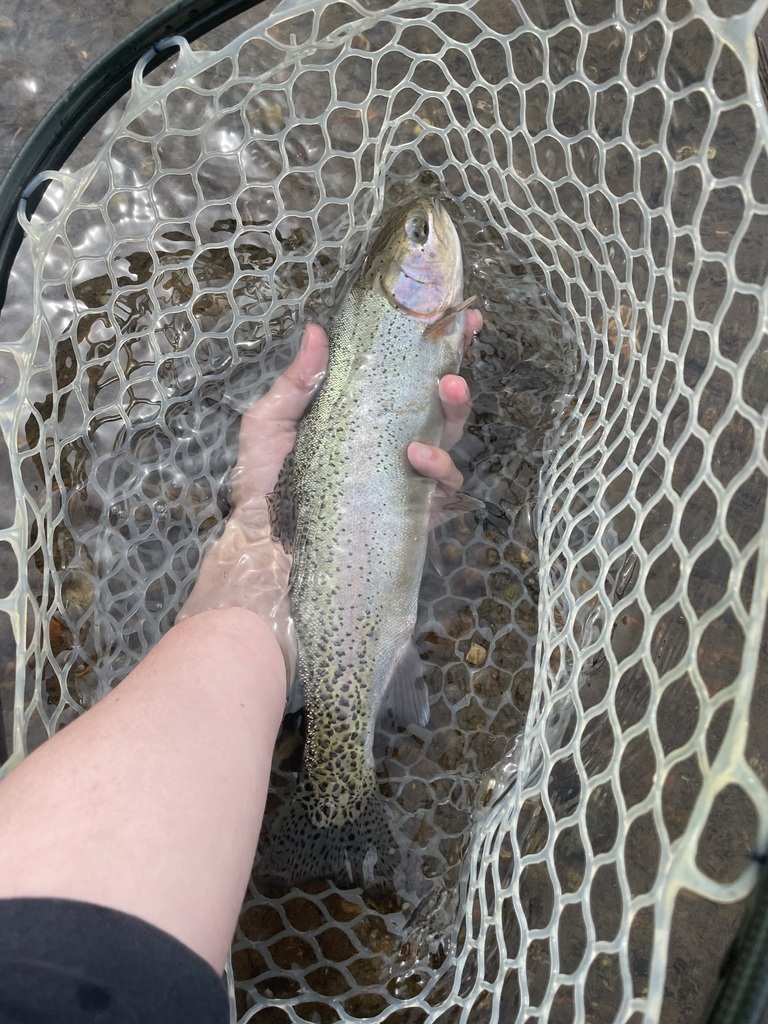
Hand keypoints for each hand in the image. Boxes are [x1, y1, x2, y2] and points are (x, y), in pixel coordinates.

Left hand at [177, 311, 481, 687]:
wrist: (262, 557)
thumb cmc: (261, 495)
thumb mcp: (267, 428)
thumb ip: (295, 384)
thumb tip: (317, 331)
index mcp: (359, 422)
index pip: (402, 381)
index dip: (432, 349)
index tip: (457, 316)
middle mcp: (386, 449)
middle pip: (436, 407)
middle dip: (457, 373)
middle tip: (461, 348)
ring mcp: (402, 483)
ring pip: (450, 442)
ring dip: (455, 413)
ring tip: (446, 392)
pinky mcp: (411, 516)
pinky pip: (442, 489)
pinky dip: (438, 466)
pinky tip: (417, 455)